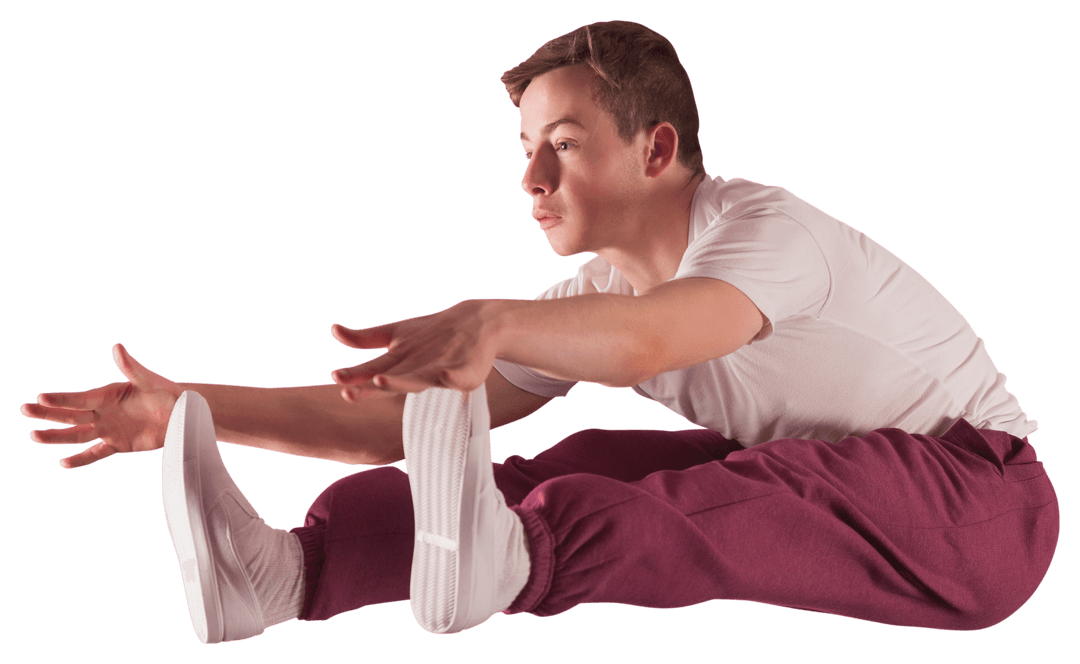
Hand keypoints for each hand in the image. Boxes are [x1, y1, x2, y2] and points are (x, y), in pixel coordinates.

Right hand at [21, 343, 183, 468]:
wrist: (181, 412)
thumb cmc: (166, 391)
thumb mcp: (149, 380)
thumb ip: (132, 367)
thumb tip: (117, 348)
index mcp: (108, 395)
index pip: (80, 398)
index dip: (61, 399)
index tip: (40, 397)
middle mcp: (103, 412)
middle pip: (71, 415)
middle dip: (48, 413)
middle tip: (24, 410)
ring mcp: (109, 429)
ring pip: (77, 434)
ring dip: (57, 436)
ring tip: (35, 435)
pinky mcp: (118, 444)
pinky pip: (96, 453)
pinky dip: (81, 459)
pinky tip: (64, 462)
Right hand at [330, 299, 501, 399]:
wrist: (476, 327)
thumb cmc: (433, 336)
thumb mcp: (397, 333)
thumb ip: (366, 338)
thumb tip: (333, 330)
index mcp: (400, 365)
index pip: (373, 371)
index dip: (354, 377)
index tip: (336, 380)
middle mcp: (417, 372)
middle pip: (391, 380)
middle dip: (370, 388)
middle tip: (347, 394)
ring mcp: (440, 371)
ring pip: (418, 379)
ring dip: (402, 381)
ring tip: (381, 380)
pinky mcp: (465, 371)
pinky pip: (458, 375)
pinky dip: (452, 377)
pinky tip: (446, 375)